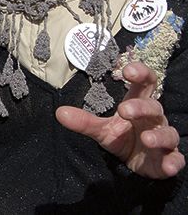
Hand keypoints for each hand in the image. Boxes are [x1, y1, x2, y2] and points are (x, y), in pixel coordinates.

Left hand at [57, 62, 185, 179]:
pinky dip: (174, 162)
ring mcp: (163, 138)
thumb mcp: (101, 129)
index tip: (128, 70)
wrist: (135, 163)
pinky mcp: (169, 159)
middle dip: (142, 107)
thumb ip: (84, 121)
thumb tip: (59, 112)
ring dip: (159, 135)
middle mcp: (154, 119)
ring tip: (147, 139)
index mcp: (138, 105)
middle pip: (154, 106)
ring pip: (168, 132)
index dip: (141, 73)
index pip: (145, 83)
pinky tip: (169, 165)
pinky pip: (176, 159)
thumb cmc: (122, 137)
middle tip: (125, 110)